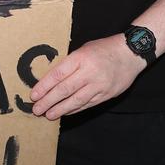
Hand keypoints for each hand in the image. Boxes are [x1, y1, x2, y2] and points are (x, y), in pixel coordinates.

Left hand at [29, 35, 144, 119]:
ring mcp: (98, 85)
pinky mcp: (106, 94)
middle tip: (37, 109)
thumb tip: (51, 81)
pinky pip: (87, 104)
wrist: (131, 53)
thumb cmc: (104, 49)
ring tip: (48, 115)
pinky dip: (74, 109)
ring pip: (76, 100)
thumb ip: (70, 64)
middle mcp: (89, 72)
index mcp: (80, 57)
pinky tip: (65, 112)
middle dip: (48, 101)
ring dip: (60, 109)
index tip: (34, 95)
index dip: (44, 86)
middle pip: (64, 90)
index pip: (58, 74)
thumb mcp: (84, 49)